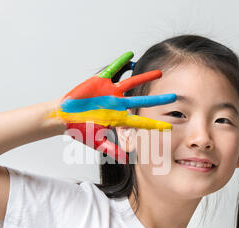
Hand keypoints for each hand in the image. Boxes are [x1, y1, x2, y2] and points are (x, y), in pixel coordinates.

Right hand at [47, 51, 175, 163]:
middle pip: (141, 101)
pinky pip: (113, 70)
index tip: (168, 126)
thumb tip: (125, 161)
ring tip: (160, 72)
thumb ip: (111, 149)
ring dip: (145, 77)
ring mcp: (110, 92)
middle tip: (174, 97)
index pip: (140, 122)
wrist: (64, 116)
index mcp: (117, 118)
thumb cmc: (79, 129)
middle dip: (158, 100)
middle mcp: (117, 104)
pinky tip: (131, 56)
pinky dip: (121, 63)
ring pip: (131, 83)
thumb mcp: (97, 141)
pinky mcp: (100, 81)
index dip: (154, 124)